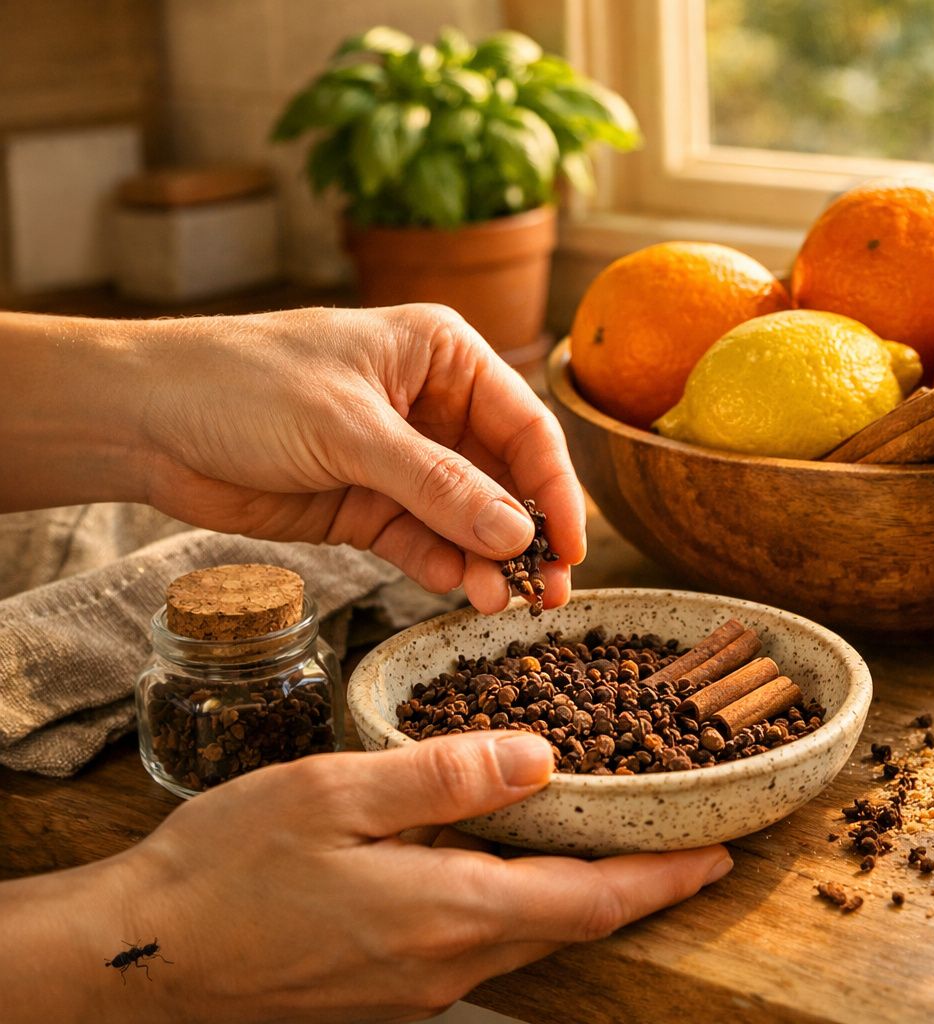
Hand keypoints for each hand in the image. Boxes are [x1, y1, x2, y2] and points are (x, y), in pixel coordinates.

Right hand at [64, 733, 729, 1021]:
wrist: (140, 961)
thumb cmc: (225, 871)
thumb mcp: (332, 794)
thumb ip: (444, 775)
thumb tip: (540, 756)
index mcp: (446, 910)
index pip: (592, 901)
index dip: (664, 879)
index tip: (720, 856)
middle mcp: (446, 963)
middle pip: (573, 925)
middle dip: (638, 889)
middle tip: (684, 847)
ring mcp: (417, 988)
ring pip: (530, 938)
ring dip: (582, 899)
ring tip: (614, 848)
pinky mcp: (388, 994)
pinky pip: (481, 948)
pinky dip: (521, 908)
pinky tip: (511, 871)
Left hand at [135, 304, 584, 612]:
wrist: (144, 422)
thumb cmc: (242, 385)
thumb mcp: (350, 430)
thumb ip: (437, 486)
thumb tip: (517, 535)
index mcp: (442, 356)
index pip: (525, 424)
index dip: (556, 487)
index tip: (572, 546)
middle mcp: (433, 406)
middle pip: (506, 478)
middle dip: (528, 535)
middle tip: (548, 592)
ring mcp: (401, 461)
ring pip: (469, 519)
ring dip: (487, 562)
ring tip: (500, 604)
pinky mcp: (368, 507)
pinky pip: (423, 543)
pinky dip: (443, 569)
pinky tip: (458, 592)